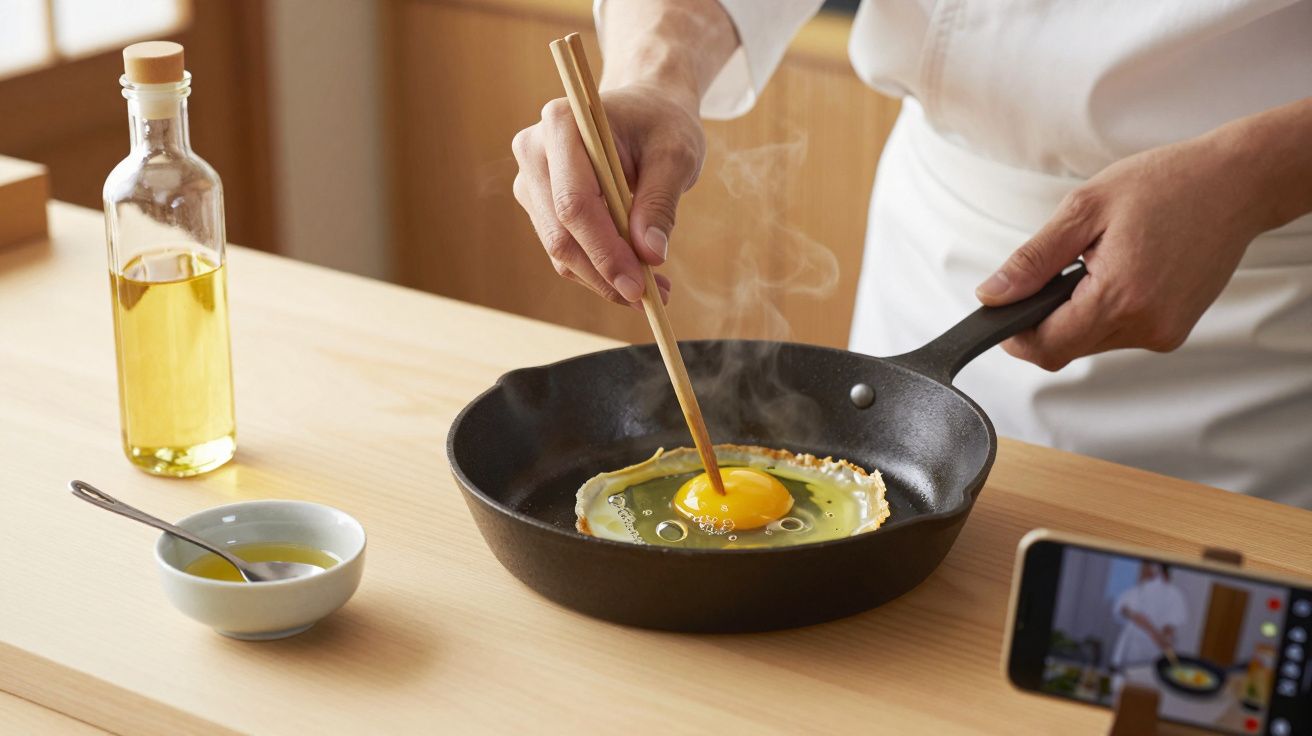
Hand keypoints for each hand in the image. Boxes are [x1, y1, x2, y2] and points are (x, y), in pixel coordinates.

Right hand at [511, 83, 705, 306]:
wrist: (644, 112)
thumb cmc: (661, 125)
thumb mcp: (676, 155)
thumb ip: (661, 202)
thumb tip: (650, 255)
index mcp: (563, 124)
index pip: (574, 203)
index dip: (604, 251)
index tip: (639, 286)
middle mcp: (534, 150)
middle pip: (561, 233)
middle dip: (605, 273)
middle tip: (651, 297)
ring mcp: (531, 180)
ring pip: (560, 250)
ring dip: (604, 278)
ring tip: (654, 289)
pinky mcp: (538, 204)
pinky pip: (564, 250)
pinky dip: (598, 271)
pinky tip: (634, 276)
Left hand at [975, 133, 1270, 369]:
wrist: (1237, 183)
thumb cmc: (1168, 184)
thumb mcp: (1085, 209)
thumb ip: (1033, 260)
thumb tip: (992, 294)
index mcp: (1121, 296)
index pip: (1047, 346)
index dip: (1015, 334)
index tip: (1002, 311)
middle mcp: (1147, 325)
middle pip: (1066, 348)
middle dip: (1045, 318)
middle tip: (1054, 269)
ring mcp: (1164, 332)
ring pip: (1090, 342)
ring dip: (1076, 313)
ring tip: (1095, 262)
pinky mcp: (1173, 330)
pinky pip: (1118, 332)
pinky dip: (1104, 310)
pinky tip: (1119, 271)